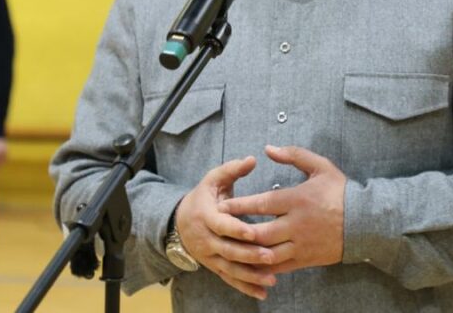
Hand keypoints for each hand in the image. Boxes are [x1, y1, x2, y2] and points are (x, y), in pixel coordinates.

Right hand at [175, 156, 276, 299]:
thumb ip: (232, 170)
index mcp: (206, 216)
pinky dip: (245, 287)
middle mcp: (206, 239)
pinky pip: (230, 279)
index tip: (252, 231)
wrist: (181, 221)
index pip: (221, 225)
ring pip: (230, 268)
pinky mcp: (215, 266)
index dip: (236, 228)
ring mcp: (210, 256)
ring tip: (271, 278)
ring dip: (250, 275)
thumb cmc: (204, 197)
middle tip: (270, 256)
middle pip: (228, 250)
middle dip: (249, 255)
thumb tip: (252, 159)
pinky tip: (263, 293)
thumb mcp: (213, 180)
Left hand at [219, 145, 345, 274]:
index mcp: (298, 199)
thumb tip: (269, 148)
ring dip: (248, 252)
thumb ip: (293, 155)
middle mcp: (297, 224)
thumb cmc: (341, 191)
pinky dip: (264, 266)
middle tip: (220, 230)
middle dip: (238, 232)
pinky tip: (251, 264)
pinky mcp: (306, 259)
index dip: (241, 206)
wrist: (366, 221)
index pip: (263, 204)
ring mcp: (301, 244)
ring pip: (268, 253)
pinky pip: (280, 266)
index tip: (224, 206)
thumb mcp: (320, 166)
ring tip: (230, 248)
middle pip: (261, 232)